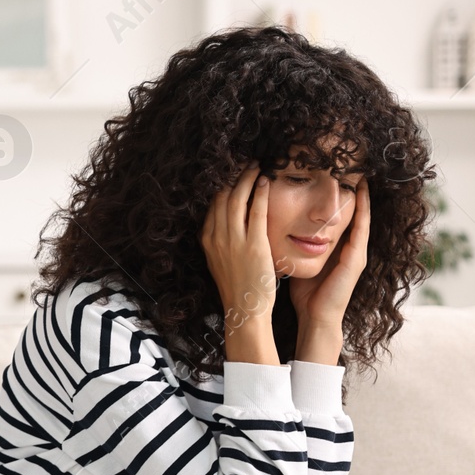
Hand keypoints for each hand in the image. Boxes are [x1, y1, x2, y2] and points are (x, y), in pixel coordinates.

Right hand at [202, 166, 288, 321]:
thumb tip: (229, 224)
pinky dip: (261, 194)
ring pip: (237, 200)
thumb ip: (222, 241)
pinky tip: (267, 182)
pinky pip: (256, 212)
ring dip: (248, 179)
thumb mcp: (220, 261)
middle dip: (234, 177)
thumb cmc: (238, 288)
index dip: (223, 186)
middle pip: (222, 197)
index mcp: (207, 240)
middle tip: (247, 164)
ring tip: (258, 167)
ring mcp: (233, 241)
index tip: (233, 174)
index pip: (212, 205)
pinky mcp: (253, 245)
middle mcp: (216, 238)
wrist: (244, 310)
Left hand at [287, 176, 369, 332]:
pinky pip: (361, 229)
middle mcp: (349, 247)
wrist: (315, 318)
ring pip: (360, 216)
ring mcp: (356, 252)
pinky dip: (363, 211)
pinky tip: (362, 194)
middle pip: (351, 212)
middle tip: (350, 165)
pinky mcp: (357, 259)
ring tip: (359, 172)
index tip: (330, 173)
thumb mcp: (299, 260)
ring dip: (361, 195)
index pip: (336, 215)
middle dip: (350, 190)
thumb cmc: (305, 293)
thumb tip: (273, 226)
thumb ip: (294, 244)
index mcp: (335, 247)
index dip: (335, 195)